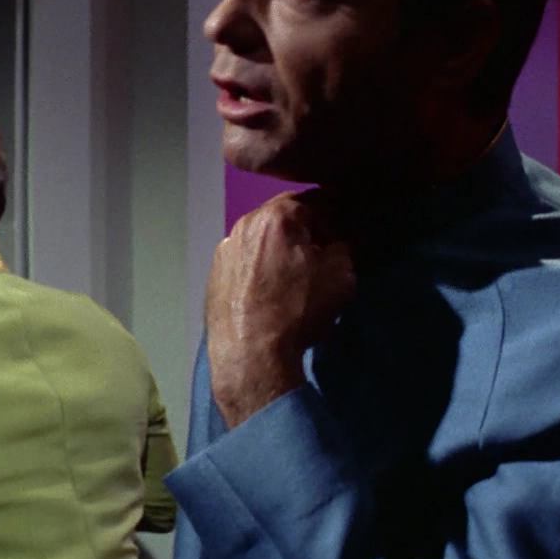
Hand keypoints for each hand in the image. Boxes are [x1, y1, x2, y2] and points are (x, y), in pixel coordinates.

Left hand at [206, 191, 355, 426]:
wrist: (250, 357)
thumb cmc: (298, 311)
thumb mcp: (340, 275)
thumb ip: (343, 246)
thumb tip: (337, 241)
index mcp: (277, 216)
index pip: (317, 201)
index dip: (336, 217)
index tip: (345, 235)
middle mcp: (245, 223)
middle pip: (285, 217)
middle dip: (305, 231)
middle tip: (322, 254)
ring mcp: (225, 248)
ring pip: (262, 237)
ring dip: (280, 248)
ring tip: (294, 275)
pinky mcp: (214, 273)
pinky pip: (246, 259)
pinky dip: (260, 266)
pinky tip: (270, 289)